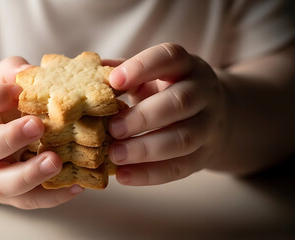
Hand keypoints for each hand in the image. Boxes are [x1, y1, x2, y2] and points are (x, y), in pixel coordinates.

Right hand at [0, 57, 83, 208]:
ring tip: (56, 162)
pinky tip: (76, 184)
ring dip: (29, 175)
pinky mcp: (9, 195)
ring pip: (0, 185)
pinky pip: (28, 201)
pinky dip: (53, 196)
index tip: (18, 90)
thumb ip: (9, 75)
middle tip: (38, 126)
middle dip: (9, 138)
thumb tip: (30, 69)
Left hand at [108, 43, 228, 185]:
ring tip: (114, 155)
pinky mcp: (204, 156)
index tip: (114, 81)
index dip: (142, 67)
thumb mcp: (152, 76)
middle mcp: (204, 92)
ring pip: (183, 138)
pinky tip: (123, 175)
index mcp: (186, 66)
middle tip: (113, 129)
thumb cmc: (169, 92)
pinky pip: (180, 168)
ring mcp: (209, 125)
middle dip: (143, 117)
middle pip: (180, 102)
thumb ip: (125, 74)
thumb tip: (90, 72)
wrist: (216, 116)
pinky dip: (150, 174)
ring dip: (145, 149)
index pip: (170, 57)